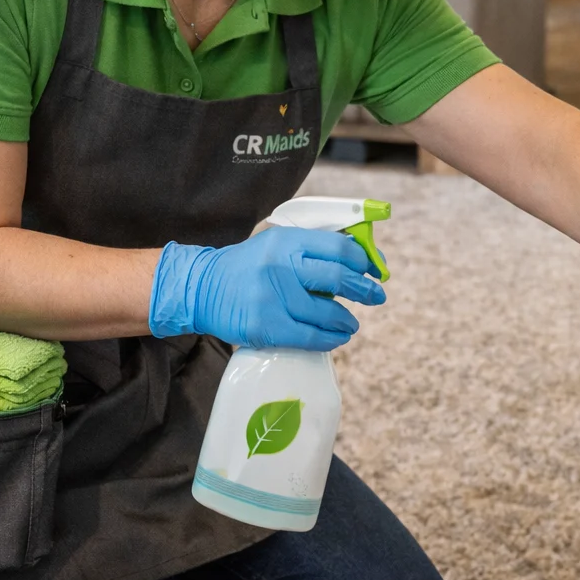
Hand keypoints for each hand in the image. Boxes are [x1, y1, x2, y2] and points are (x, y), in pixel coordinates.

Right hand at [150, 227, 386, 350]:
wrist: (203, 287)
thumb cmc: (250, 265)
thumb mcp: (277, 243)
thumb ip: (313, 249)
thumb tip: (364, 260)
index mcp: (287, 240)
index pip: (339, 248)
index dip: (363, 261)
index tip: (373, 270)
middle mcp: (280, 266)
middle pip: (337, 278)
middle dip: (364, 290)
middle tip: (376, 296)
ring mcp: (271, 297)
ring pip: (326, 313)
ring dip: (347, 321)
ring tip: (352, 323)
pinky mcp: (264, 326)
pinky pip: (309, 336)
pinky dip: (329, 339)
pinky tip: (337, 337)